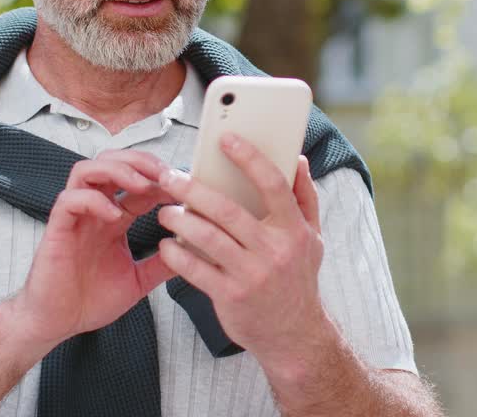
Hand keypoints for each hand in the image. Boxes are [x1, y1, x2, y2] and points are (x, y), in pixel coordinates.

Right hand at [17, 150, 177, 345]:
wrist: (56, 324)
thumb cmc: (89, 301)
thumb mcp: (137, 281)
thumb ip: (161, 264)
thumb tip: (194, 253)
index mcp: (113, 219)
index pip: (138, 184)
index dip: (161, 180)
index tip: (185, 186)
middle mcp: (94, 211)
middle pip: (111, 162)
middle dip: (140, 161)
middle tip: (165, 174)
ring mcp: (75, 218)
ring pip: (87, 169)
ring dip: (117, 170)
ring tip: (142, 185)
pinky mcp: (57, 230)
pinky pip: (70, 200)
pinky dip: (94, 200)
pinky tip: (114, 216)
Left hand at [156, 133, 330, 368]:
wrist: (295, 336)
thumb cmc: (298, 280)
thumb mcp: (312, 239)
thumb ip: (305, 198)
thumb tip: (297, 160)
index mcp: (293, 230)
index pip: (272, 185)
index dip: (249, 158)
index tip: (226, 139)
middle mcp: (273, 250)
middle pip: (227, 210)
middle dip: (193, 189)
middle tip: (170, 177)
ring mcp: (251, 275)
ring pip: (206, 237)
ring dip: (179, 220)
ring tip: (165, 211)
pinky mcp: (230, 296)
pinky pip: (195, 270)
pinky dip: (176, 254)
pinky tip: (166, 244)